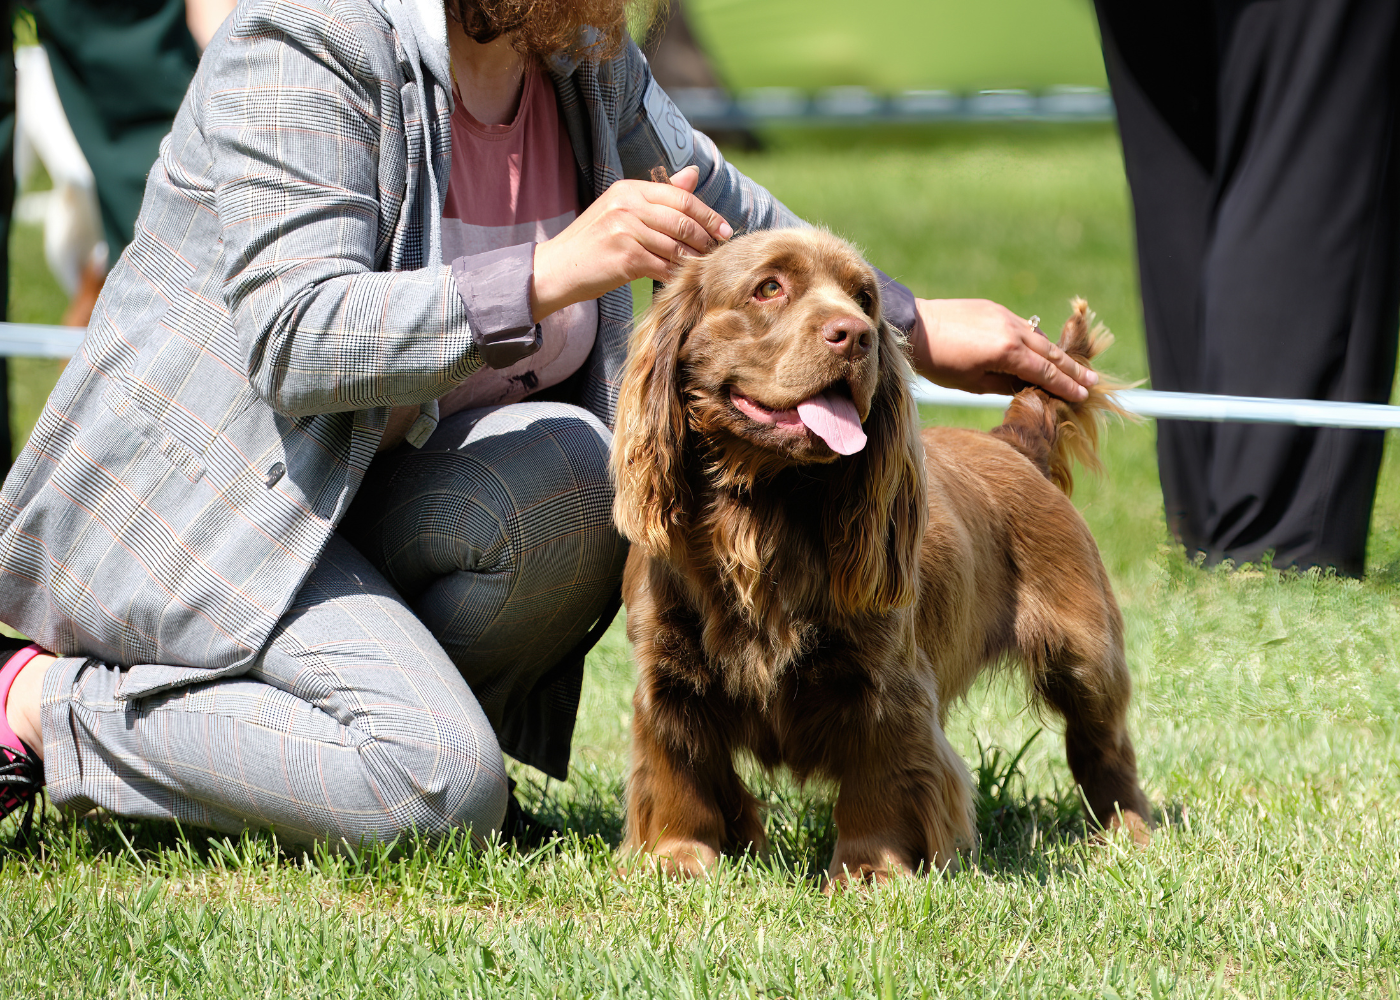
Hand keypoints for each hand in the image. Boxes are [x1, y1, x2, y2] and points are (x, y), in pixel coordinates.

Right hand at [531, 164, 732, 320]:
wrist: (556, 268)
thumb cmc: (593, 242)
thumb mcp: (622, 210)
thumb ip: (659, 195)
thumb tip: (693, 173)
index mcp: (629, 189)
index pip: (680, 197)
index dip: (708, 214)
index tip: (725, 230)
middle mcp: (627, 205)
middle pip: (682, 220)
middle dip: (707, 238)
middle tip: (720, 251)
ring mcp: (625, 231)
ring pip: (676, 246)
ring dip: (696, 259)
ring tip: (706, 267)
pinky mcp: (625, 258)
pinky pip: (664, 267)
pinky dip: (678, 275)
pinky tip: (685, 280)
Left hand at [910, 297, 1097, 401]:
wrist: (914, 327)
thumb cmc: (939, 363)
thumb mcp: (973, 382)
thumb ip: (1006, 383)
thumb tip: (1029, 385)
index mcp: (1007, 352)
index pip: (1045, 372)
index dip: (1065, 385)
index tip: (1083, 395)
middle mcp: (1012, 330)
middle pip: (1050, 352)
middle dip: (1072, 369)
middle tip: (1093, 381)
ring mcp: (1004, 316)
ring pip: (1039, 337)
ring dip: (1057, 353)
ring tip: (1073, 367)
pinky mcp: (995, 308)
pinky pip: (1024, 326)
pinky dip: (1036, 339)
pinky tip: (1041, 350)